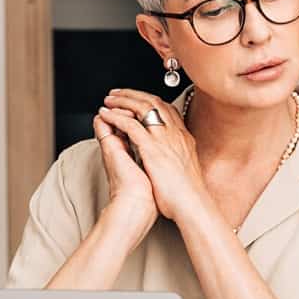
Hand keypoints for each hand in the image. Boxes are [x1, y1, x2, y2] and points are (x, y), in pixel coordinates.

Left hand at [97, 89, 206, 220]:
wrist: (192, 204)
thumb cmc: (188, 193)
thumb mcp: (187, 167)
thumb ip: (178, 155)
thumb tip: (172, 155)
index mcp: (183, 137)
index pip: (167, 108)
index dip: (149, 100)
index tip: (137, 99)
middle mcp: (175, 133)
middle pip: (154, 102)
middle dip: (134, 94)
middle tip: (118, 93)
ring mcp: (164, 139)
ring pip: (142, 107)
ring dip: (123, 101)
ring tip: (109, 100)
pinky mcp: (152, 148)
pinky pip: (131, 124)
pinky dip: (116, 116)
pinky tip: (106, 114)